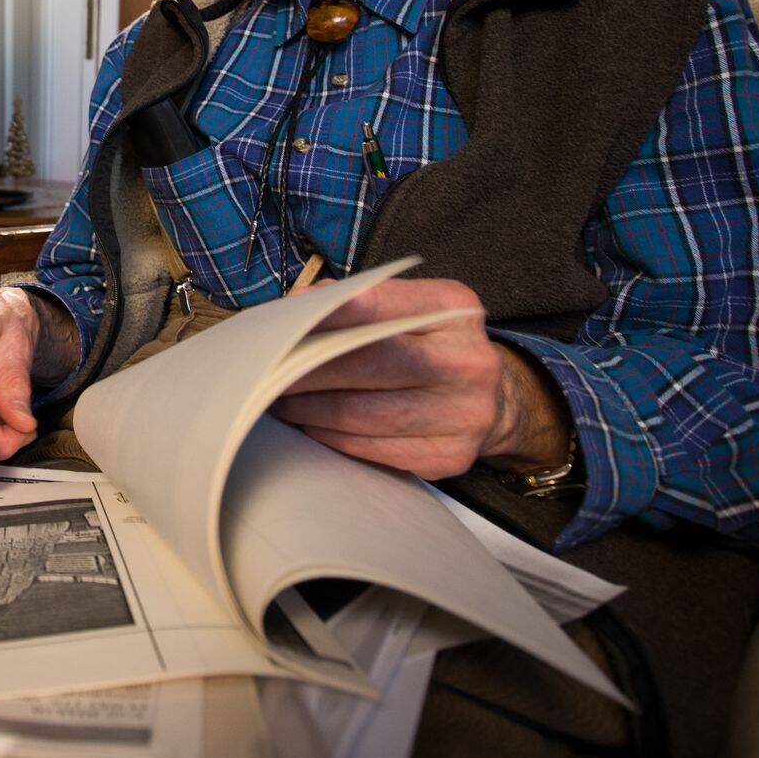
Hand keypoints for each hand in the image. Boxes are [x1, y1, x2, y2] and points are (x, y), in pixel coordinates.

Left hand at [270, 278, 572, 478]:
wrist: (496, 401)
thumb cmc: (430, 345)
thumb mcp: (409, 307)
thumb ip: (357, 300)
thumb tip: (295, 305)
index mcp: (453, 309)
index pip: (377, 305)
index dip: (325, 312)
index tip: (282, 318)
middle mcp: (467, 361)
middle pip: (365, 365)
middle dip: (304, 368)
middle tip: (262, 369)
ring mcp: (464, 414)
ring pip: (360, 414)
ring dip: (306, 408)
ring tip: (275, 398)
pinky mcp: (450, 457)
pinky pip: (370, 449)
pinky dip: (329, 436)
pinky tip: (308, 424)